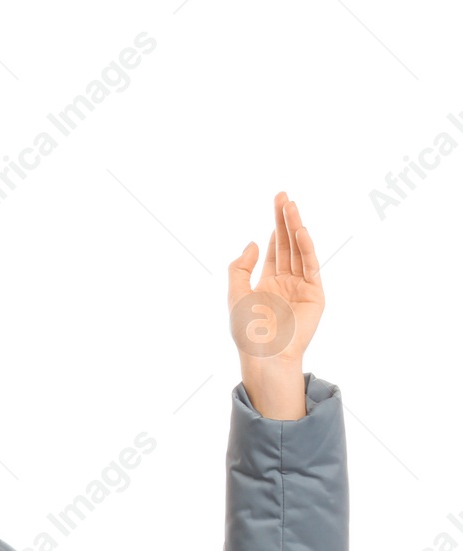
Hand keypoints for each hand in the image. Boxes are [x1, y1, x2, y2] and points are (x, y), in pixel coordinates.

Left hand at [226, 191, 323, 419]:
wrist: (263, 354)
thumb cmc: (247, 330)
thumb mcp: (235, 293)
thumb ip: (240, 267)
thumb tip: (253, 242)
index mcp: (268, 283)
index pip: (274, 249)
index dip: (275, 227)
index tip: (276, 204)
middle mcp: (287, 282)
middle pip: (287, 245)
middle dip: (285, 221)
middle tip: (283, 196)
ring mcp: (302, 287)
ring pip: (299, 251)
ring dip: (295, 228)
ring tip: (291, 206)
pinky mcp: (315, 295)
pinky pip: (311, 266)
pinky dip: (306, 248)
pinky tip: (300, 231)